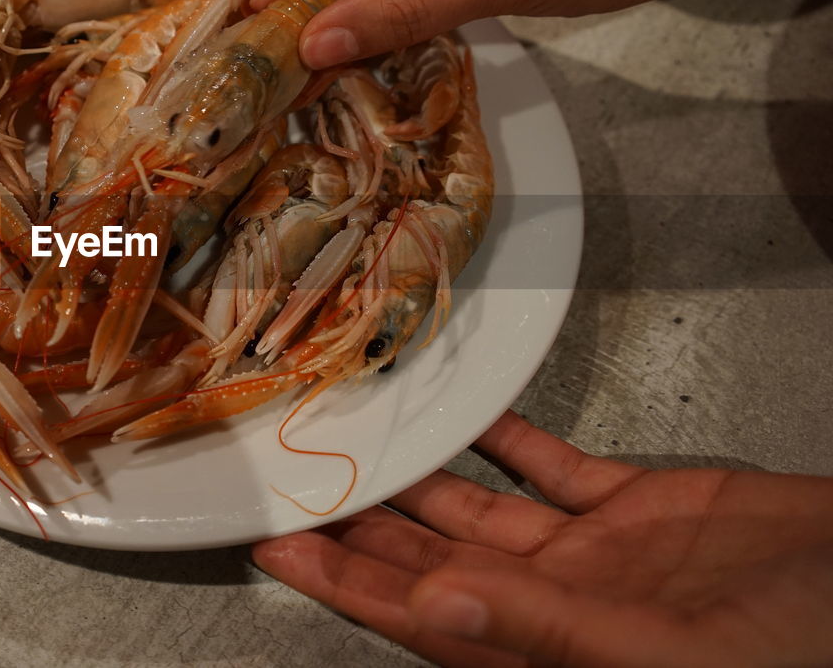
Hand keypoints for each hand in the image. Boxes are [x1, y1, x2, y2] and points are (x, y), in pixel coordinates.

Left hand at [253, 411, 832, 666]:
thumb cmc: (800, 650)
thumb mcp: (667, 652)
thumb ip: (545, 625)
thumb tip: (438, 608)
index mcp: (548, 646)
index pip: (416, 613)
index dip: (341, 582)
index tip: (277, 546)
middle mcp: (558, 599)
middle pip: (431, 560)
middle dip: (361, 527)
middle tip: (296, 483)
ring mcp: (595, 552)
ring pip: (478, 509)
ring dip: (419, 479)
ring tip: (360, 443)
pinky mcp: (638, 505)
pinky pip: (552, 467)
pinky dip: (507, 438)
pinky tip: (466, 415)